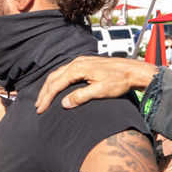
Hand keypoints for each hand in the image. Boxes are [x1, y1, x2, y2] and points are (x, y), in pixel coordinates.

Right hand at [35, 57, 160, 113]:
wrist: (133, 71)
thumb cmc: (120, 81)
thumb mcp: (100, 91)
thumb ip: (81, 96)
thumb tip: (64, 103)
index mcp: (78, 68)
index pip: (56, 84)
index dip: (47, 98)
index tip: (41, 109)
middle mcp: (77, 62)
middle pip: (53, 77)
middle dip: (44, 93)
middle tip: (38, 106)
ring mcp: (81, 61)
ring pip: (58, 74)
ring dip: (49, 87)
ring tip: (44, 99)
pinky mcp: (85, 64)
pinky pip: (65, 72)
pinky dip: (57, 81)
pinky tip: (57, 88)